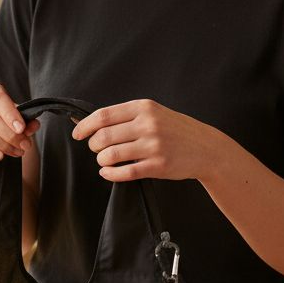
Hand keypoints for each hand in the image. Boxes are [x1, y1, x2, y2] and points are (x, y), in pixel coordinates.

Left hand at [71, 99, 215, 181]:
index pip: (103, 116)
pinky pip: (124, 172)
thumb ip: (125, 117)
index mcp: (144, 108)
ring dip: (101, 161)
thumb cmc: (175, 130)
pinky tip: (108, 173)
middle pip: (103, 137)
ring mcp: (153, 146)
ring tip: (105, 161)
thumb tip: (87, 123)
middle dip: (93, 146)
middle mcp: (148, 124)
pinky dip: (110, 174)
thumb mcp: (153, 113)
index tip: (77, 134)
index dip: (85, 126)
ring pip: (110, 155)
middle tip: (96, 150)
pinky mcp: (157, 165)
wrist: (205, 148)